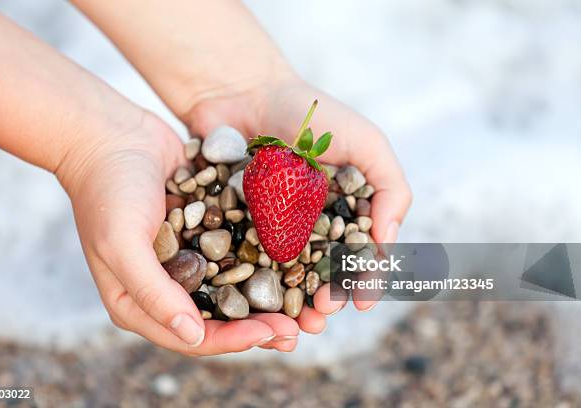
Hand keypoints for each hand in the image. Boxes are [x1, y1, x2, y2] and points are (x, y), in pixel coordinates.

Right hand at [56, 111, 300, 353]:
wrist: (115, 134)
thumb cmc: (108, 192)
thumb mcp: (122, 245)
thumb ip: (154, 293)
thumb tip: (192, 337)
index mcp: (140, 303)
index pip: (194, 337)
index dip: (236, 339)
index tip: (275, 332)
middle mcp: (167, 287)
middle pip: (220, 319)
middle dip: (260, 326)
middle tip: (301, 328)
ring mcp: (189, 258)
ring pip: (235, 289)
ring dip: (268, 300)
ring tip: (306, 306)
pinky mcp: (206, 232)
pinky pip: (238, 252)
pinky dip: (265, 260)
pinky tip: (296, 261)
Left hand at [186, 76, 412, 318]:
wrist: (244, 94)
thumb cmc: (312, 115)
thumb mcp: (367, 141)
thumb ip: (391, 188)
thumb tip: (388, 243)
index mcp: (344, 211)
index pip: (358, 256)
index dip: (363, 280)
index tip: (362, 301)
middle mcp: (310, 226)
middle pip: (322, 274)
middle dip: (326, 299)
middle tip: (322, 317)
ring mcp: (273, 229)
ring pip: (286, 278)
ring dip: (293, 305)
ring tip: (294, 324)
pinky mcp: (237, 228)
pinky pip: (246, 263)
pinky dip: (252, 286)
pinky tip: (255, 304)